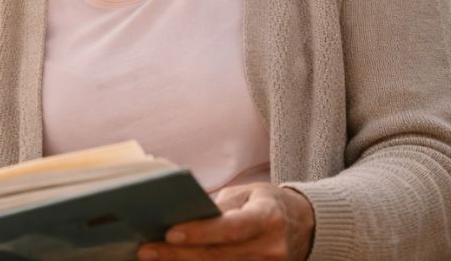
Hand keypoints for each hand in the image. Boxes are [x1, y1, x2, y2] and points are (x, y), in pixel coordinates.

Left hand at [137, 183, 314, 259]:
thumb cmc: (265, 205)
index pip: (231, 228)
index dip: (200, 232)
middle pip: (218, 256)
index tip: (170, 233)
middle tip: (146, 250)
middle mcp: (271, 249)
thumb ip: (217, 207)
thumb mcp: (246, 195)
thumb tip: (177, 214)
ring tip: (152, 259)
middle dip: (178, 255)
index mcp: (268, 217)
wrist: (303, 226)